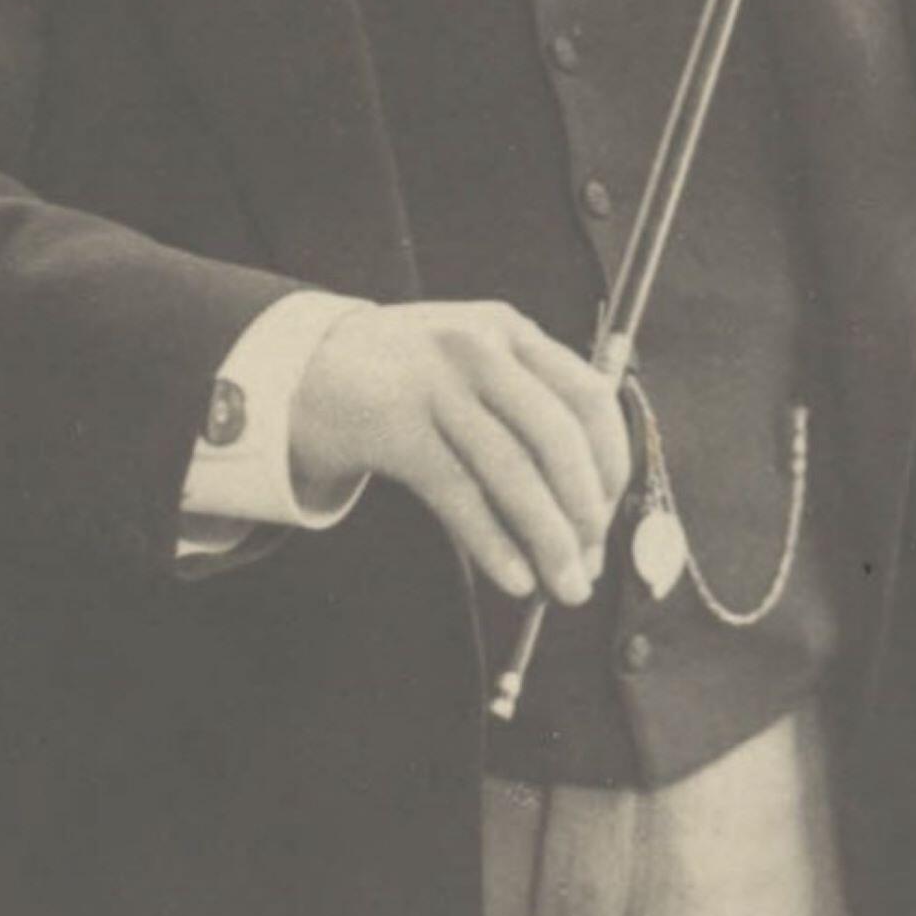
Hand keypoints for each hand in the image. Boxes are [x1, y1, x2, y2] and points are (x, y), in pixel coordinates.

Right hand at [289, 300, 630, 605]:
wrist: (305, 366)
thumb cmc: (408, 379)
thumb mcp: (472, 364)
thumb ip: (527, 409)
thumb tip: (588, 512)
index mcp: (510, 329)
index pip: (587, 394)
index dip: (610, 461)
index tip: (608, 516)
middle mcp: (478, 347)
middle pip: (555, 435)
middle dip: (584, 510)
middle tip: (591, 563)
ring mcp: (434, 383)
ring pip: (511, 471)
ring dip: (547, 540)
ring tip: (565, 587)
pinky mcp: (394, 426)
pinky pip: (458, 494)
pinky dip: (493, 543)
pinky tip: (515, 578)